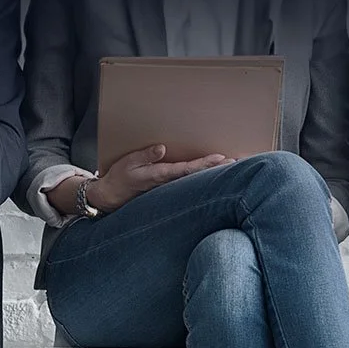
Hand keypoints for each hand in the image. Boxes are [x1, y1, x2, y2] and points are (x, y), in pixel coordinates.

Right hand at [49, 146, 231, 215]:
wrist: (111, 198)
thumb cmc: (120, 178)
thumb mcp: (128, 163)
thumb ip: (145, 156)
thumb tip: (162, 149)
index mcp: (160, 175)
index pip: (188, 169)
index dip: (205, 164)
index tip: (221, 158)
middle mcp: (168, 183)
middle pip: (198, 175)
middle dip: (217, 168)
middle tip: (237, 161)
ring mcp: (169, 187)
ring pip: (195, 180)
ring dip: (213, 173)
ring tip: (231, 165)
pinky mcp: (168, 189)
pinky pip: (189, 182)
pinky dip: (202, 177)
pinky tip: (214, 174)